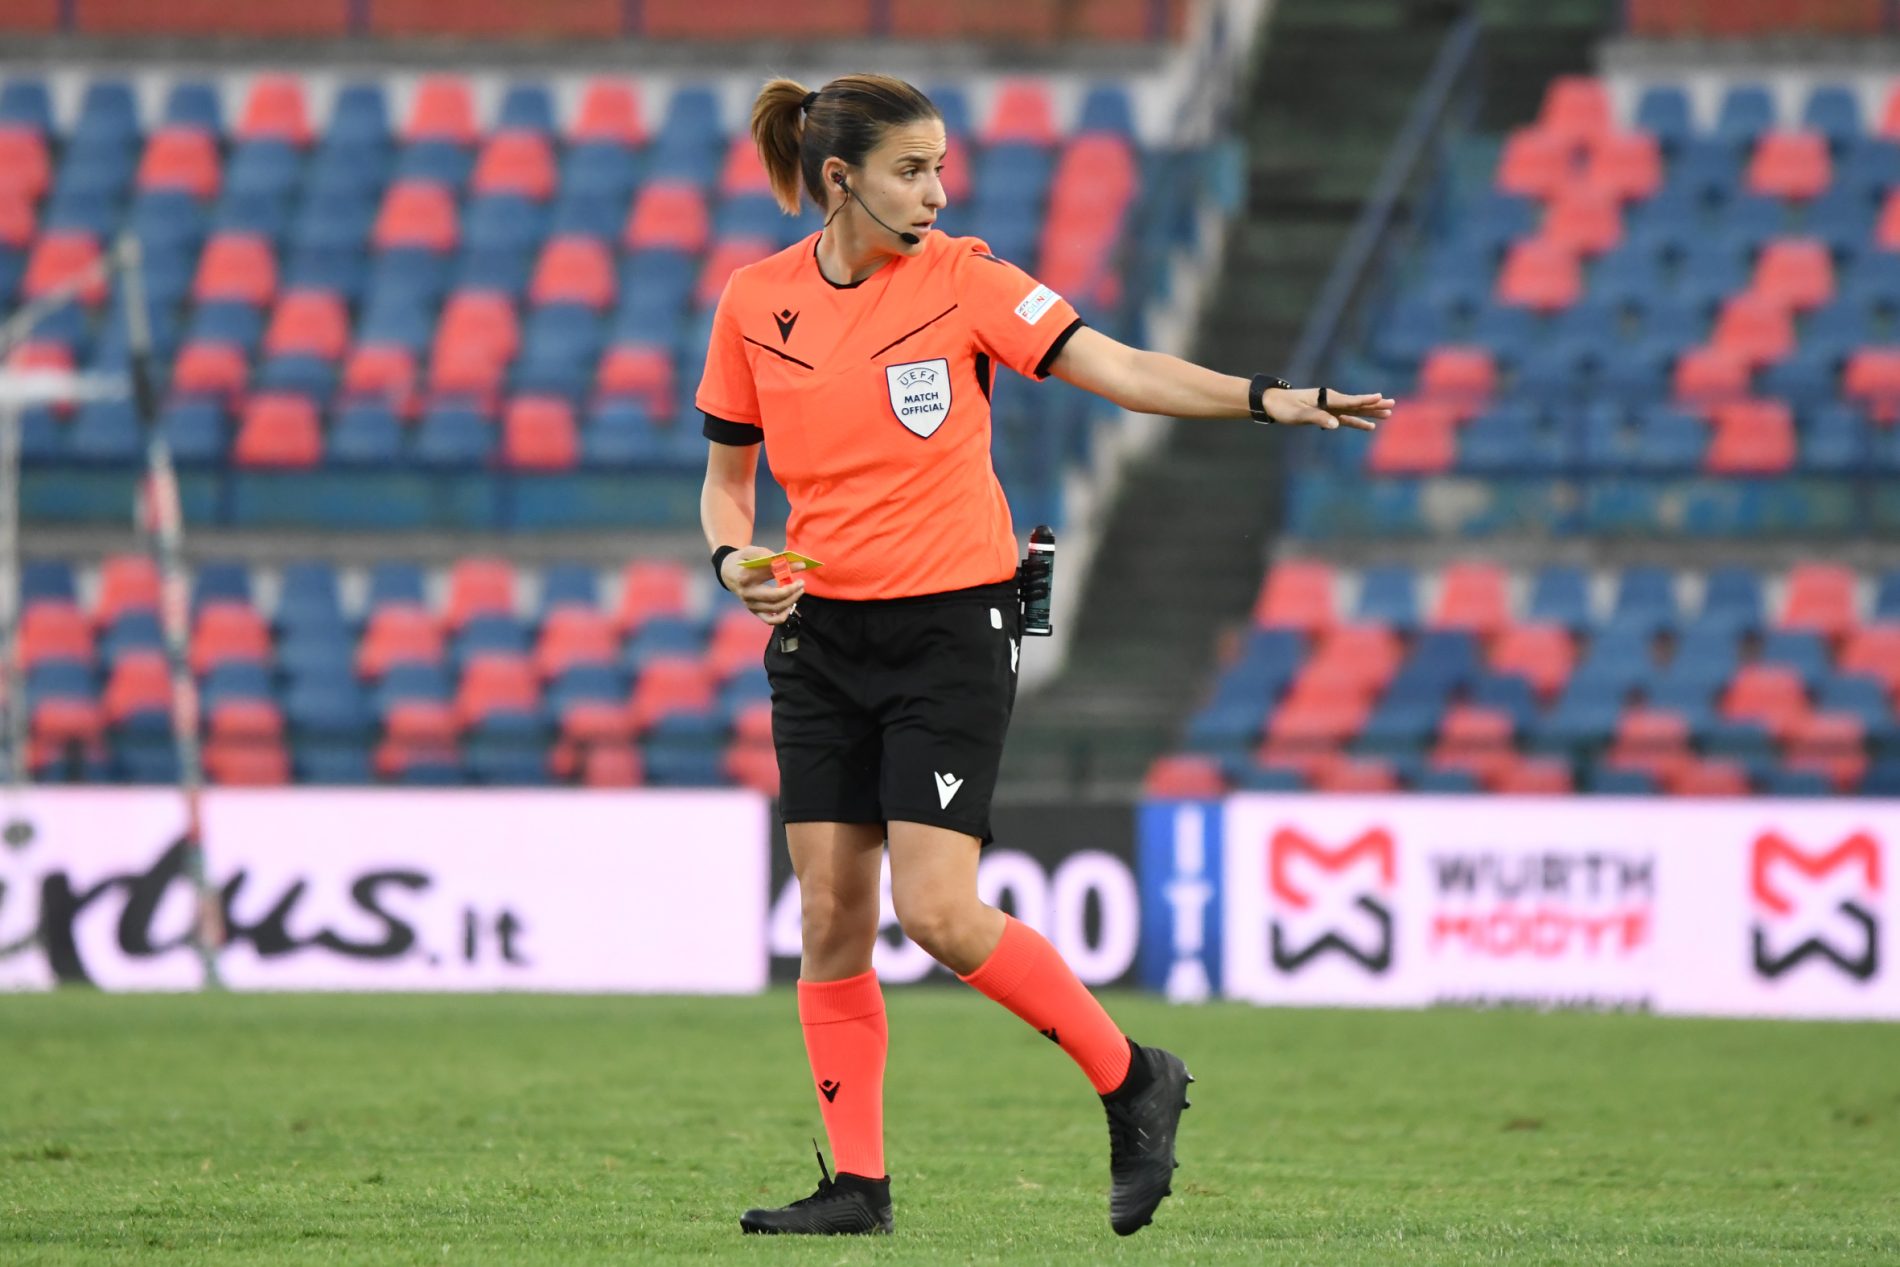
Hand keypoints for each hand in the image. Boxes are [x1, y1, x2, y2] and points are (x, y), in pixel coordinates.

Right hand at [721, 545, 806, 625]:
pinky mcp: (754, 611)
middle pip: (775, 597)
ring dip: (791, 601)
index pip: (771, 574)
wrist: (728, 573)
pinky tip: (789, 606)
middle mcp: (747, 593)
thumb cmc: (742, 561)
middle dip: (792, 590)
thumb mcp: (750, 551)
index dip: (789, 569)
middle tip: (802, 583)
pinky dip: (782, 616)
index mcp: (746, 577)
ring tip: (798, 591)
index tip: (802, 565)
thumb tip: (792, 561)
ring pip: (776, 609)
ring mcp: (750, 605)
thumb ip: (768, 554)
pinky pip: (770, 620)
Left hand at [1266, 387, 1393, 430]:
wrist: (1273, 402)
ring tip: (1388, 413)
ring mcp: (1330, 407)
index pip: (1349, 400)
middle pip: (1356, 403)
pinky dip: (1357, 422)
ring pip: (1355, 410)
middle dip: (1374, 405)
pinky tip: (1369, 426)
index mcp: (1325, 398)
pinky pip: (1347, 418)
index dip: (1365, 400)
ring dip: (1370, 412)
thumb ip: (1317, 418)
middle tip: (1392, 404)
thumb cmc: (1283, 407)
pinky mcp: (1327, 414)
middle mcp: (1331, 400)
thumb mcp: (1298, 415)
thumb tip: (1336, 425)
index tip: (1380, 397)